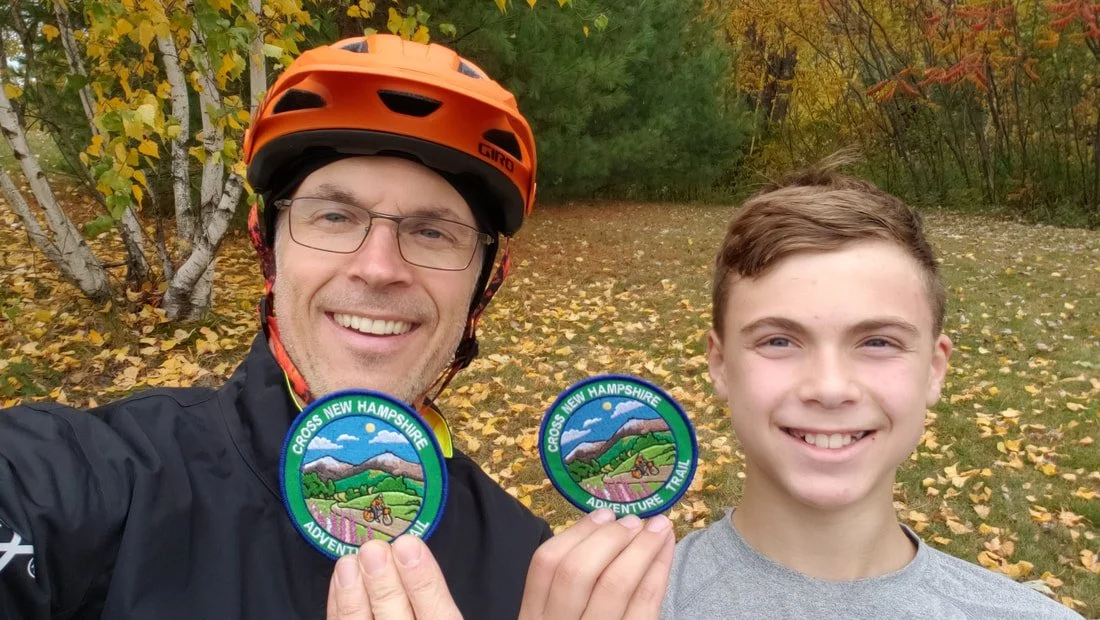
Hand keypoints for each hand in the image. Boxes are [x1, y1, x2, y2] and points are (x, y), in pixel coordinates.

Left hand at [326, 535, 461, 619]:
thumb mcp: (437, 614)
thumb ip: (428, 594)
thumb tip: (409, 552)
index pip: (438, 616)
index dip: (423, 581)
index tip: (409, 548)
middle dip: (384, 583)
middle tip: (374, 551)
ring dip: (353, 595)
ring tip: (350, 562)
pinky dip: (340, 605)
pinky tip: (341, 580)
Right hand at [518, 508, 674, 619]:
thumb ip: (565, 592)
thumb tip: (603, 532)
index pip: (544, 565)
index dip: (577, 533)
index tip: (604, 514)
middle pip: (577, 571)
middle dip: (611, 538)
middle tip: (635, 520)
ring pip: (614, 586)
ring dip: (641, 549)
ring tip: (659, 528)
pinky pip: (644, 609)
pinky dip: (657, 575)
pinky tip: (665, 556)